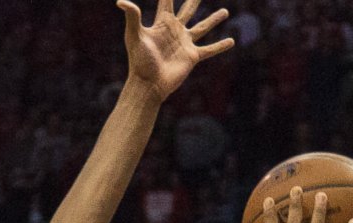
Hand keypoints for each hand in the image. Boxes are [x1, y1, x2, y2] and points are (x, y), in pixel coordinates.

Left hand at [119, 0, 233, 100]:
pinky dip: (220, 46)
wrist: (148, 84)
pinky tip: (231, 41)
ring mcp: (185, 43)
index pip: (167, 1)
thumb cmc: (139, 60)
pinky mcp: (192, 57)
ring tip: (225, 11)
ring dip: (214, 19)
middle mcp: (175, 30)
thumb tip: (121, 2)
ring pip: (203, 27)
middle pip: (187, 9)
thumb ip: (132, 17)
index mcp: (162, 23)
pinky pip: (209, 50)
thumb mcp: (135, 36)